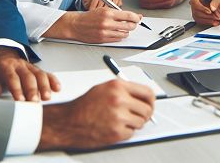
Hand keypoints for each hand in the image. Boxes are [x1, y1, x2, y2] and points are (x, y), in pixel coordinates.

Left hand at [0, 47, 59, 100]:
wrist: (1, 54)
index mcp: (6, 67)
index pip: (13, 78)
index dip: (17, 89)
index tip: (20, 100)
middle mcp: (20, 65)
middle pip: (28, 77)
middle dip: (33, 89)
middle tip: (34, 102)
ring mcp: (29, 66)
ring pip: (39, 74)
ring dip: (45, 86)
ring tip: (47, 97)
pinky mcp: (36, 69)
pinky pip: (46, 73)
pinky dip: (53, 80)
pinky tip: (57, 88)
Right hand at [39, 80, 154, 149]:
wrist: (68, 122)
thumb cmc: (84, 106)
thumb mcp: (105, 88)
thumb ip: (124, 90)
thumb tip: (141, 95)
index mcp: (119, 86)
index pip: (147, 92)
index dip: (151, 100)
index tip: (150, 104)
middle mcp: (120, 100)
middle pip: (147, 109)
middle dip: (145, 114)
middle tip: (140, 116)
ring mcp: (118, 117)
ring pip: (141, 122)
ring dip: (135, 123)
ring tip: (122, 121)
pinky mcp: (115, 132)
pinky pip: (131, 133)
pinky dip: (126, 132)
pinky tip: (115, 128)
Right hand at [46, 8, 140, 42]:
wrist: (76, 24)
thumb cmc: (89, 16)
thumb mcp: (104, 10)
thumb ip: (117, 13)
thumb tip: (131, 16)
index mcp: (108, 13)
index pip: (128, 16)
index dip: (136, 18)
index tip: (138, 18)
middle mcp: (107, 23)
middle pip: (129, 26)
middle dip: (133, 25)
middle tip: (133, 24)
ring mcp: (105, 32)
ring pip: (124, 34)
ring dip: (126, 32)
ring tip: (124, 29)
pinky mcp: (102, 39)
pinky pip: (117, 39)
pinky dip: (119, 36)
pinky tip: (117, 33)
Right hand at [190, 0, 219, 25]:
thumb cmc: (219, 0)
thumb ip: (216, 1)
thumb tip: (212, 7)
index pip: (194, 1)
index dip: (201, 8)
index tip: (209, 11)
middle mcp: (195, 3)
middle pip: (196, 11)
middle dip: (208, 15)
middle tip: (216, 16)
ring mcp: (195, 10)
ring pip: (198, 17)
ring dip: (208, 20)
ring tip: (217, 19)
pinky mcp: (198, 17)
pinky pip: (200, 22)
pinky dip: (209, 22)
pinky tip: (215, 22)